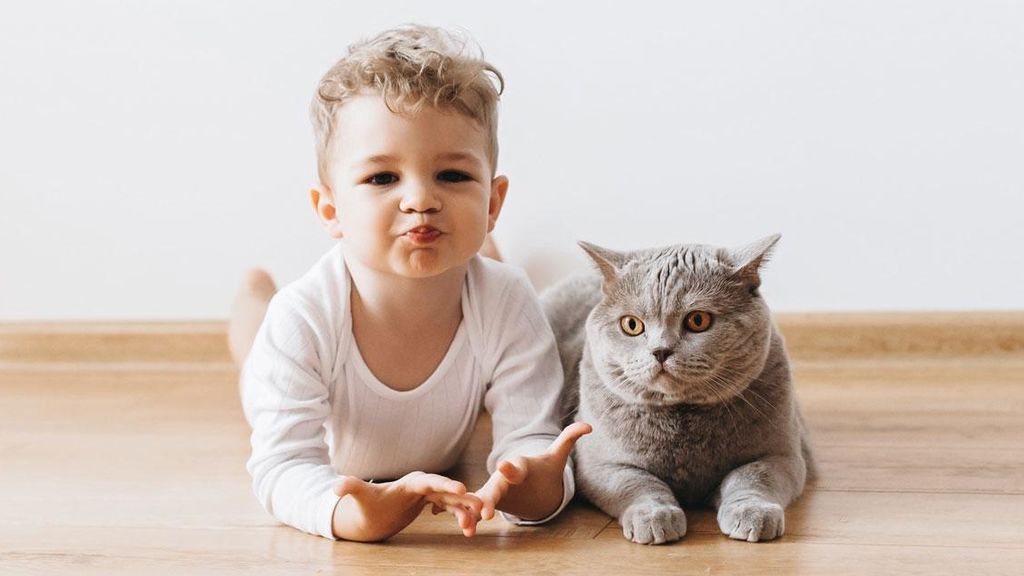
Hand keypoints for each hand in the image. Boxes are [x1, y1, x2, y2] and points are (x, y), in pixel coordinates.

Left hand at [331, 471, 483, 541]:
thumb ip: (351, 488)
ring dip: (465, 510)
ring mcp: (430, 494)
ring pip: (452, 500)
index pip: (430, 481)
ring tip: (475, 525)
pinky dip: (460, 515)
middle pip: (447, 489)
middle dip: (464, 497)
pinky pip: (451, 508)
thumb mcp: (360, 497)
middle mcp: (423, 485)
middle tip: (481, 506)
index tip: (461, 488)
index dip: (445, 483)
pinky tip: (468, 528)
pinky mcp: (432, 502)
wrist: (373, 512)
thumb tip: (336, 487)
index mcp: (411, 482)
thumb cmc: (368, 504)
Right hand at [475, 422, 591, 521]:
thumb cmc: (544, 469)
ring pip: (482, 500)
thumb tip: (589, 426)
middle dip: (489, 497)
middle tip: (485, 511)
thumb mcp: (557, 456)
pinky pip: (478, 511)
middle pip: (495, 486)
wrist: (532, 483)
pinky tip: (466, 532)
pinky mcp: (490, 502)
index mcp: (519, 466)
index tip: (503, 466)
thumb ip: (569, 439)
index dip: (510, 467)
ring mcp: (495, 490)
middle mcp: (503, 477)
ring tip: (468, 526)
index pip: (514, 466)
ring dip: (473, 511)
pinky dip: (471, 520)